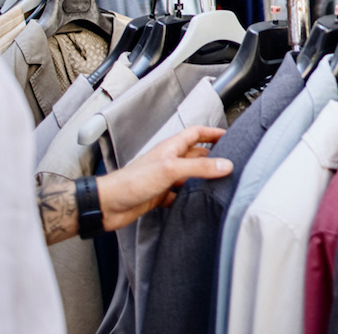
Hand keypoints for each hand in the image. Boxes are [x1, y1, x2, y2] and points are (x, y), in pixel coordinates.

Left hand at [96, 126, 231, 230]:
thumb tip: (225, 165)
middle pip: (195, 155)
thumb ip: (199, 168)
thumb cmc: (132, 182)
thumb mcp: (171, 170)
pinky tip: (196, 203)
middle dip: (213, 158)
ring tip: (219, 184)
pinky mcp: (159, 195)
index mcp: (171, 148)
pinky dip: (189, 197)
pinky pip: (179, 194)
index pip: (196, 133)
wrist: (108, 205)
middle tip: (230, 163)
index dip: (212, 133)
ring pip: (189, 176)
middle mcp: (169, 161)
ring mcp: (164, 178)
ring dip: (202, 179)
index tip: (229, 136)